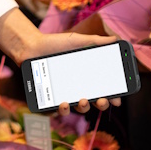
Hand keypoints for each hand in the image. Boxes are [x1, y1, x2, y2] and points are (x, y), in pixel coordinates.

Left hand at [0, 8, 123, 114]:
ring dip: (84, 107)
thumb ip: (96, 42)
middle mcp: (78, 86)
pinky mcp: (52, 98)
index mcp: (87, 75)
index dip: (112, 96)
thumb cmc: (56, 44)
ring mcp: (66, 93)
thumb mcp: (78, 40)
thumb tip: (116, 39)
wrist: (33, 46)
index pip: (103, 88)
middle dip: (101, 104)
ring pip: (79, 108)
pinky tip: (64, 103)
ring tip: (82, 100)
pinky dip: (64, 109)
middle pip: (95, 101)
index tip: (117, 99)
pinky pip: (59, 109)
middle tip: (102, 100)